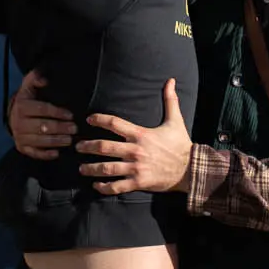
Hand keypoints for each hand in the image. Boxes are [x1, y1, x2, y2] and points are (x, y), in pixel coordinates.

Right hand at [7, 69, 76, 161]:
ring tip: (70, 140)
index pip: (42, 109)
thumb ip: (35, 77)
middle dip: (60, 128)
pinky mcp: (21, 147)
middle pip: (42, 126)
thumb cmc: (27, 100)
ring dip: (56, 141)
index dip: (57, 112)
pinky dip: (45, 154)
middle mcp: (19, 122)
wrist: (13, 115)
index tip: (70, 115)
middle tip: (74, 128)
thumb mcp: (29, 85)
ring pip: (39, 140)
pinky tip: (56, 153)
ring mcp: (19, 136)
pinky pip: (34, 152)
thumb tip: (44, 79)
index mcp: (22, 106)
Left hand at [77, 79, 190, 195]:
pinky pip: (117, 187)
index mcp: (140, 134)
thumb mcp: (175, 121)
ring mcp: (136, 168)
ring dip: (91, 168)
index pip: (114, 123)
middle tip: (77, 147)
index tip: (88, 119)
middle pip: (104, 147)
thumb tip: (171, 80)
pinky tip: (96, 185)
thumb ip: (170, 100)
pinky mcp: (139, 182)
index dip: (99, 119)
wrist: (191, 169)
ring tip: (81, 168)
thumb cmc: (181, 145)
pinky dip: (104, 187)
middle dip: (87, 146)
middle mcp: (135, 150)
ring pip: (107, 168)